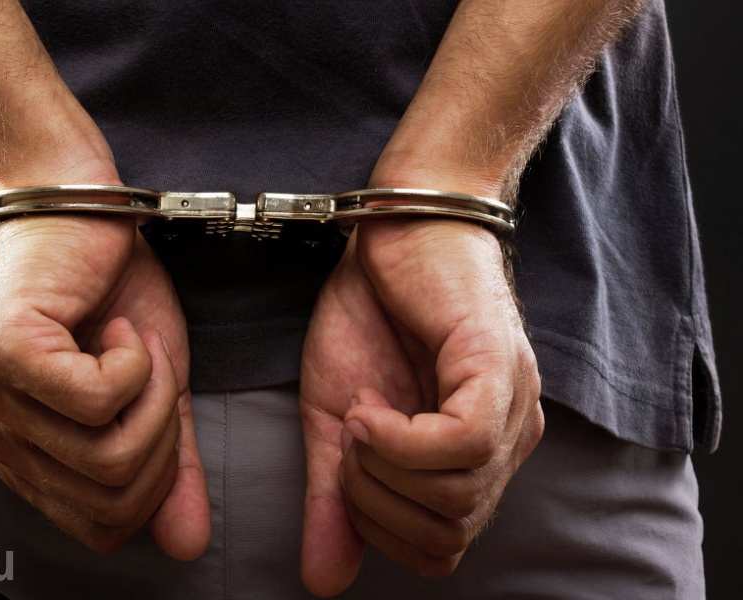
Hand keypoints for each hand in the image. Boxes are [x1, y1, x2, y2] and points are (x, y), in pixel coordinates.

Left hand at [0, 212, 209, 559]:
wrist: (83, 210)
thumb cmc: (115, 297)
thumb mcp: (160, 395)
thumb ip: (172, 469)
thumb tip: (190, 545)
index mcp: (29, 460)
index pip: (104, 527)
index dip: (157, 480)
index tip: (159, 408)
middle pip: (112, 497)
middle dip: (161, 434)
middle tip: (150, 371)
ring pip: (107, 454)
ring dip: (150, 392)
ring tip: (130, 344)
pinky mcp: (5, 355)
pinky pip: (96, 399)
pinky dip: (133, 362)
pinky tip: (112, 326)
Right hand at [300, 219, 543, 594]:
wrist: (385, 232)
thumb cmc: (367, 316)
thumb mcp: (334, 422)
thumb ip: (333, 501)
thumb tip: (322, 583)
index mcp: (474, 455)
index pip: (443, 547)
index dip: (382, 529)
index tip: (346, 470)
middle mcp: (506, 437)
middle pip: (452, 531)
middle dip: (377, 504)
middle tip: (350, 444)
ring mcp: (510, 402)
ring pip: (458, 494)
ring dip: (384, 467)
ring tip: (362, 413)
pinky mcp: (497, 366)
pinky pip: (461, 444)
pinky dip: (401, 440)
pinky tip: (373, 406)